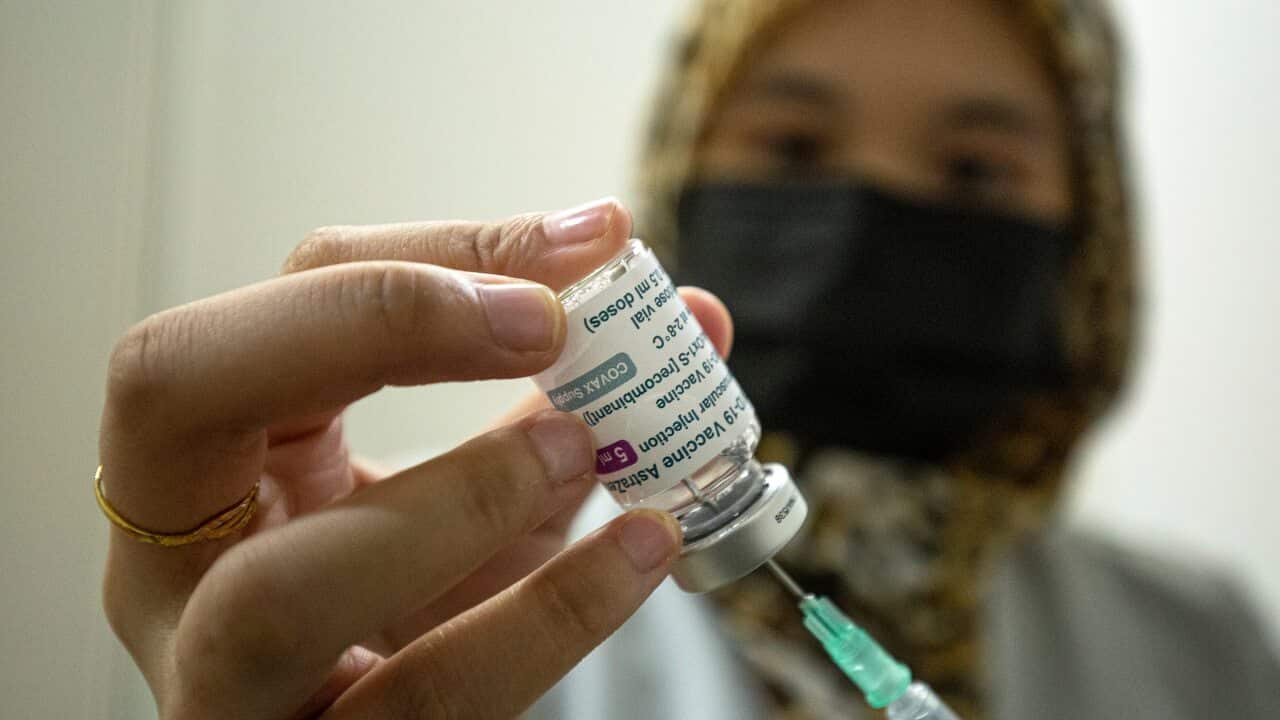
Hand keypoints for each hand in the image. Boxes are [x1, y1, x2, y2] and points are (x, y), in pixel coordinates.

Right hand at [99, 198, 733, 718]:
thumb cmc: (417, 604)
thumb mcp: (459, 494)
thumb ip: (544, 403)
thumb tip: (688, 309)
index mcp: (190, 474)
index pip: (232, 318)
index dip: (393, 279)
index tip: (570, 253)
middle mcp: (170, 573)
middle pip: (182, 396)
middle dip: (380, 327)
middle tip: (553, 327)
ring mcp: (226, 688)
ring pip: (277, 593)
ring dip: (462, 496)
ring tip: (591, 447)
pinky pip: (425, 706)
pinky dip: (551, 617)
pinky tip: (644, 550)